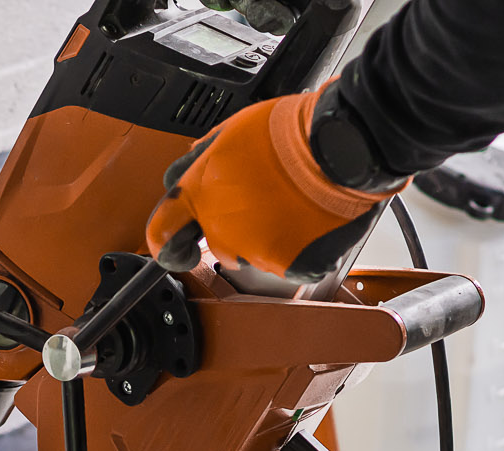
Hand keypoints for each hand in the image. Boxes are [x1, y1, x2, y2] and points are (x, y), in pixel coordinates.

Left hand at [145, 83, 400, 281]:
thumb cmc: (289, 132)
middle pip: (218, 243)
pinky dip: (299, 248)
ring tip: (291, 202)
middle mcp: (223, 230)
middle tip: (264, 197)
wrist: (341, 146)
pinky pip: (290, 263)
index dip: (167, 243)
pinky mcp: (292, 266)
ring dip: (267, 236)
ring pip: (253, 255)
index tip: (176, 249)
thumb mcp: (229, 131)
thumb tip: (183, 177)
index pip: (162, 232)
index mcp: (201, 195)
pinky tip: (309, 219)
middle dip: (235, 227)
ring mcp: (257, 252)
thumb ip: (200, 161)